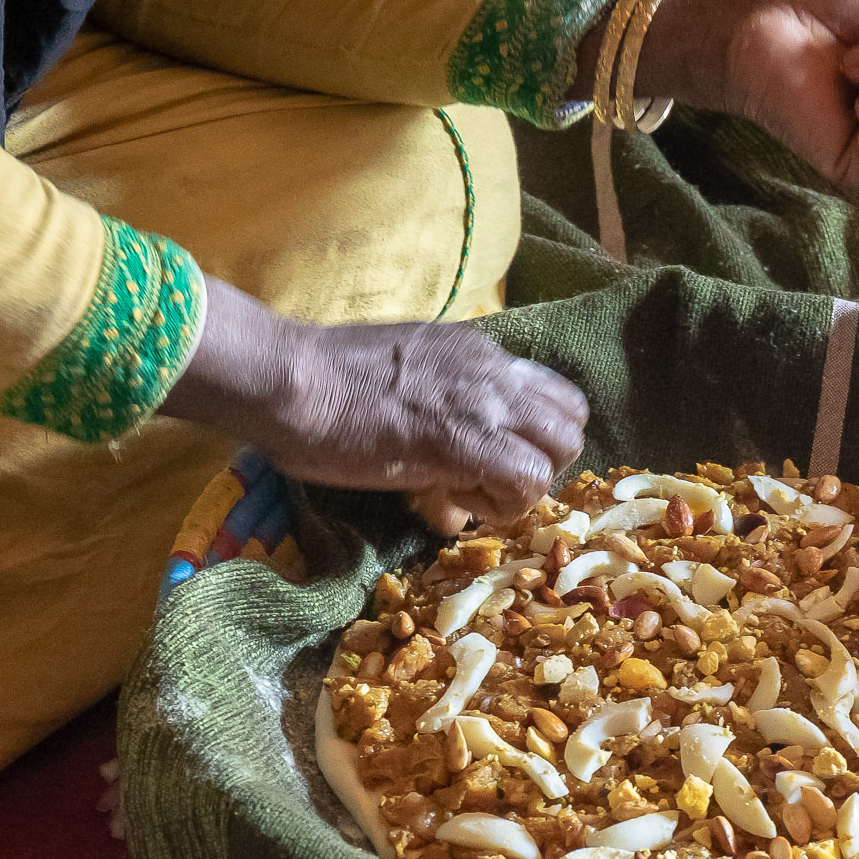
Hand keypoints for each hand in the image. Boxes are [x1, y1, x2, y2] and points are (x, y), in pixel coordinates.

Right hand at [161, 278, 586, 532]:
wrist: (288, 380)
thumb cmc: (322, 382)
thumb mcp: (399, 382)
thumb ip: (435, 420)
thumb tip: (447, 486)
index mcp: (477, 354)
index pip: (550, 394)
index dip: (532, 439)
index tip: (489, 461)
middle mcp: (492, 371)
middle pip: (570, 423)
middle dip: (540, 464)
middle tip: (489, 484)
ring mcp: (482, 404)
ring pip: (560, 450)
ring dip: (525, 485)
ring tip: (472, 496)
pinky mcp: (463, 441)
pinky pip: (526, 480)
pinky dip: (502, 505)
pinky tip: (454, 503)